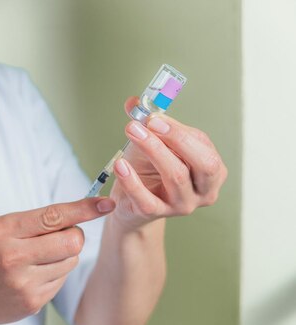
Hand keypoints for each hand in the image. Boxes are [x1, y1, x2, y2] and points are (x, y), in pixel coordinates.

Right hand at [0, 196, 115, 324]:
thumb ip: (32, 223)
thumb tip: (78, 215)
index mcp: (3, 231)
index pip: (53, 216)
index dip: (84, 209)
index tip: (106, 203)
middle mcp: (13, 257)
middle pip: (72, 242)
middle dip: (74, 236)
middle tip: (61, 236)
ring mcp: (24, 283)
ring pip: (71, 261)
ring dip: (64, 255)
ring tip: (40, 257)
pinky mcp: (33, 302)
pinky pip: (62, 281)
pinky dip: (55, 274)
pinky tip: (33, 275)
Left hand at [108, 96, 227, 230]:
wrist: (130, 204)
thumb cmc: (148, 170)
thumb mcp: (152, 143)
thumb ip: (146, 122)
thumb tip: (133, 102)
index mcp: (212, 169)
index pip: (202, 145)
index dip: (179, 129)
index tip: (155, 116)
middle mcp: (204, 190)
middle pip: (204, 163)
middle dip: (177, 138)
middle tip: (149, 123)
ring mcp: (182, 205)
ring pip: (176, 176)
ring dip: (153, 150)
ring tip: (132, 132)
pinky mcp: (156, 214)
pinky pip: (146, 199)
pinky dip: (132, 181)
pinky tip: (120, 165)